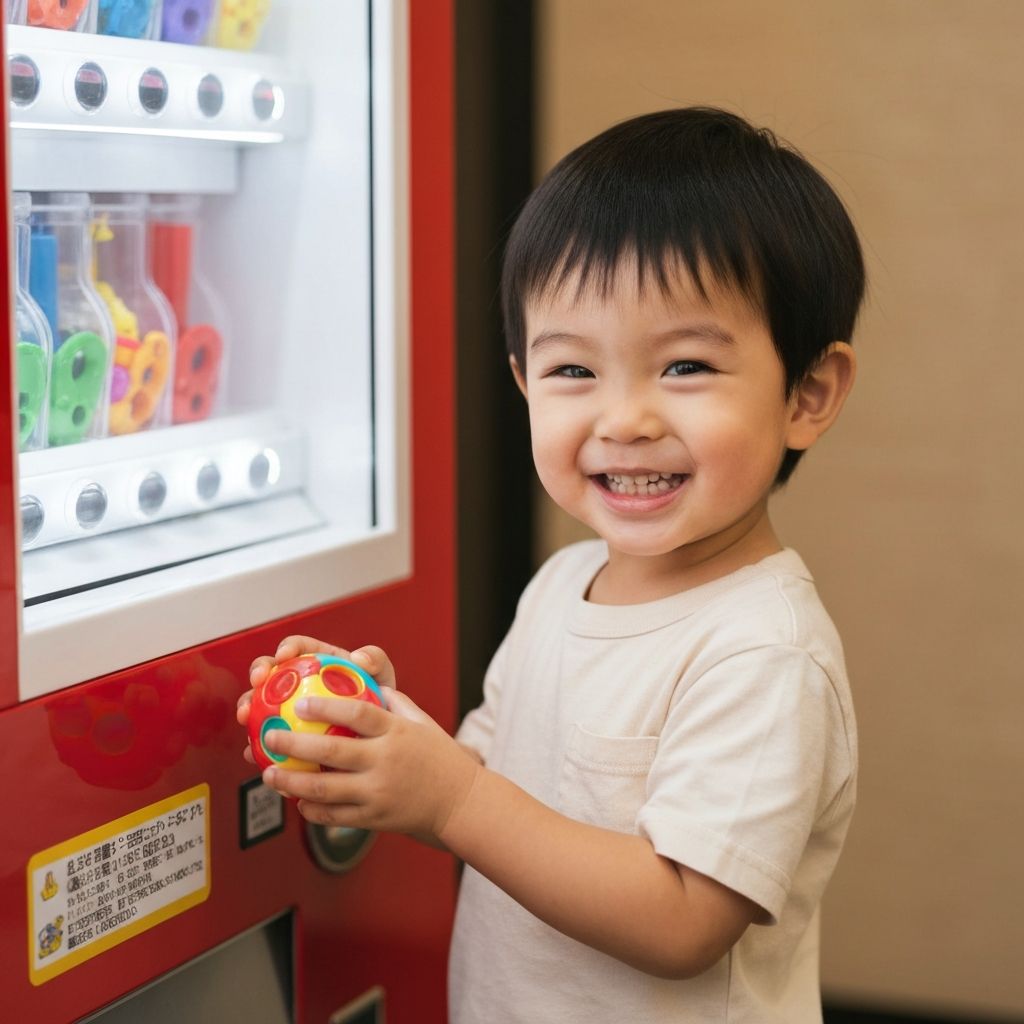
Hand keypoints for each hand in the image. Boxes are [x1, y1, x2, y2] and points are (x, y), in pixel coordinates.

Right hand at [236, 636, 396, 762]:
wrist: (377, 738)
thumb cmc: (378, 701)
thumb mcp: (382, 677)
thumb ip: (375, 661)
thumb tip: (359, 658)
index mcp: (318, 663)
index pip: (298, 648)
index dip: (287, 647)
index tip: (284, 655)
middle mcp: (299, 683)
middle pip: (271, 671)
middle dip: (258, 673)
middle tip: (257, 682)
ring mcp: (289, 709)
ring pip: (261, 703)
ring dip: (248, 707)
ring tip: (246, 717)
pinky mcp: (286, 735)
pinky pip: (267, 737)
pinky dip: (258, 744)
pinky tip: (253, 752)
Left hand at [259, 685, 480, 839]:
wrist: (459, 802)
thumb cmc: (439, 758)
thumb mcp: (421, 723)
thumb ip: (393, 703)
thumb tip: (363, 682)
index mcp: (397, 733)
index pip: (358, 714)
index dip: (326, 706)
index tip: (300, 701)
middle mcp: (386, 762)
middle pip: (332, 751)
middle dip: (295, 743)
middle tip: (270, 736)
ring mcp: (378, 793)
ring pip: (324, 788)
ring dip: (291, 781)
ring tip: (270, 773)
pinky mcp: (374, 819)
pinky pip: (334, 815)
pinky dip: (311, 808)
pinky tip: (297, 800)